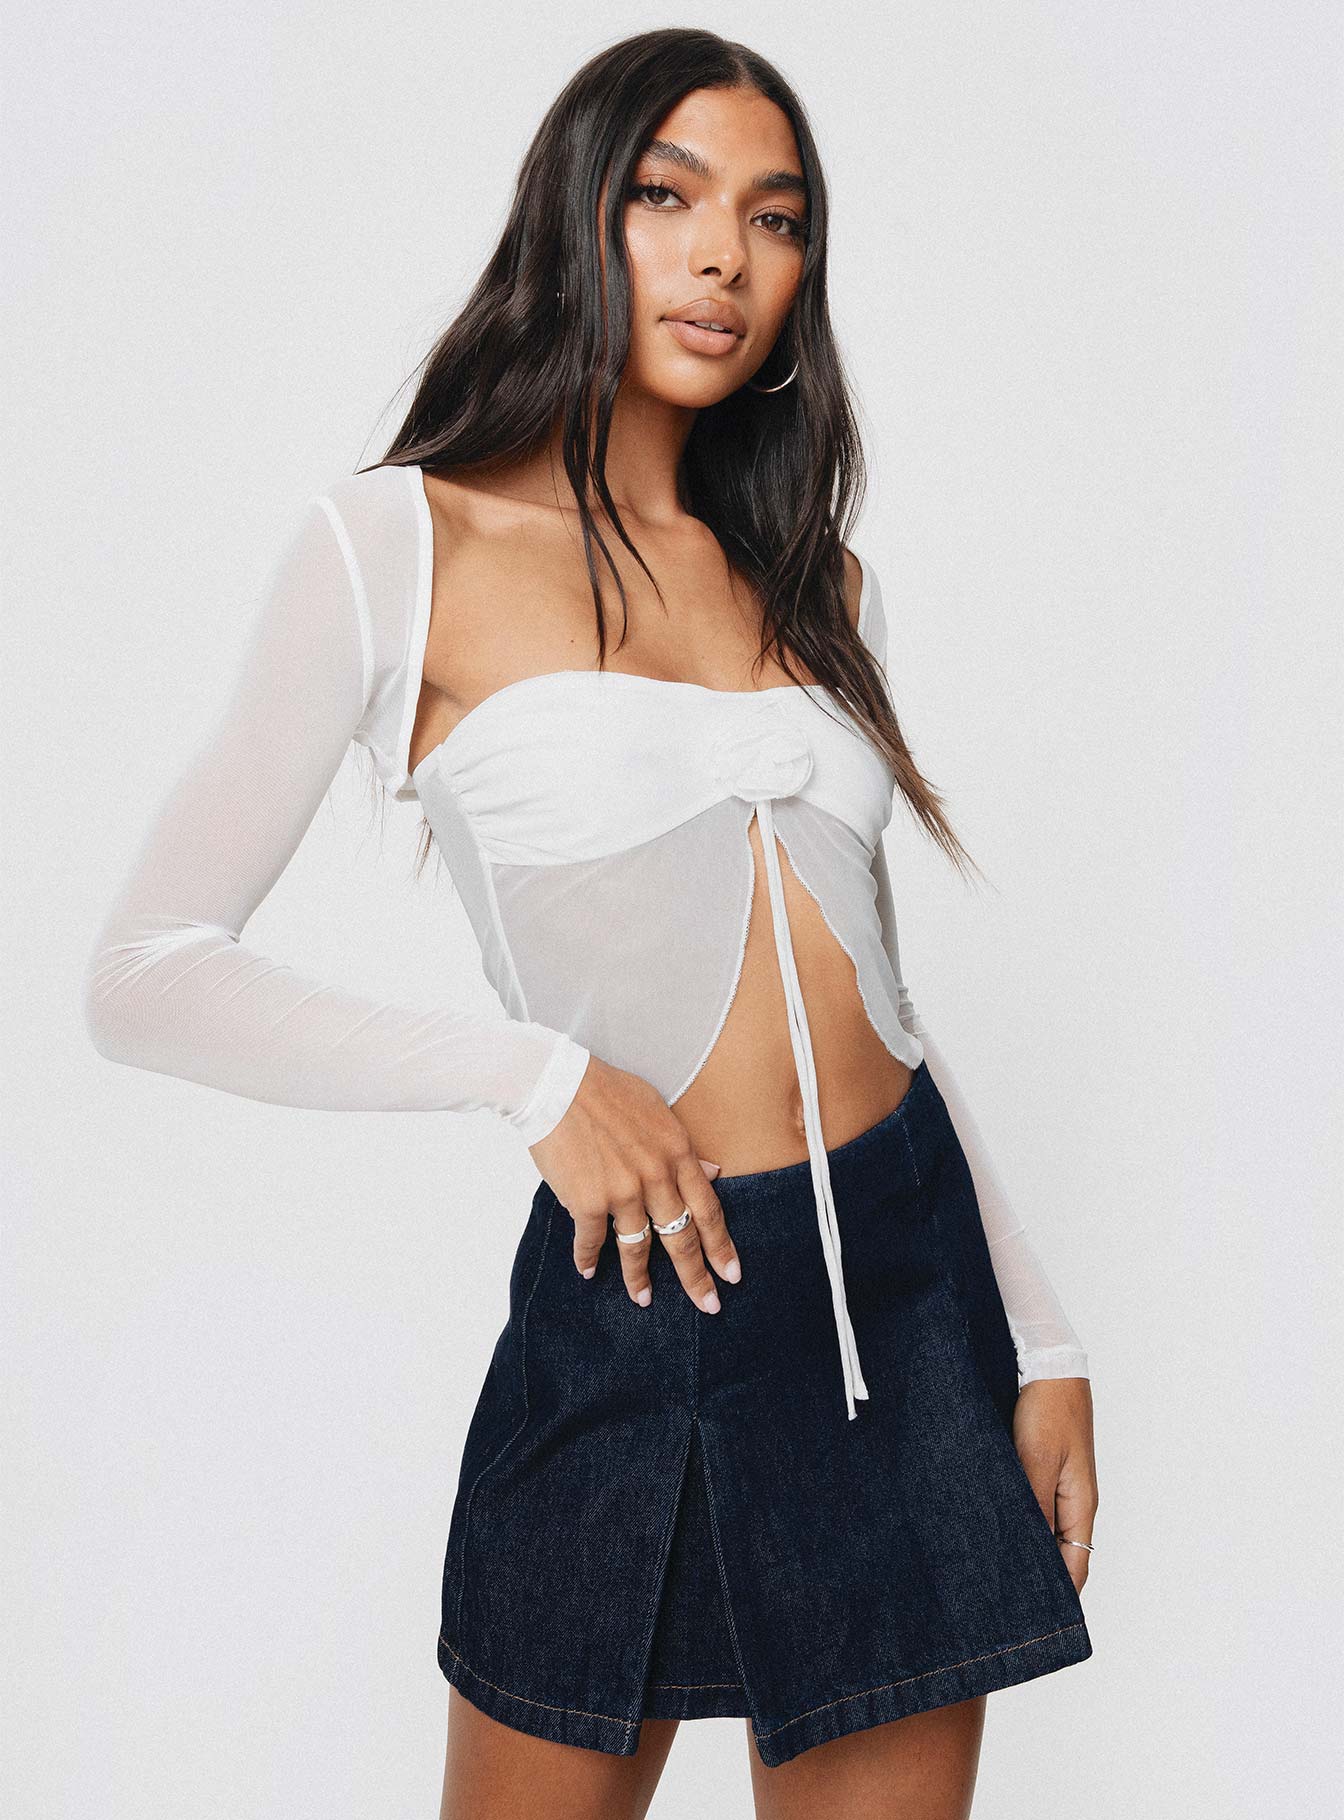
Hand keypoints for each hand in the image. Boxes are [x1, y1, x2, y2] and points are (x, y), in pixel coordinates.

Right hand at [528, 1054, 741, 1314]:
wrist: (556, 1085)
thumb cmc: (606, 1091)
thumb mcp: (657, 1111)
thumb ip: (683, 1147)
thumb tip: (715, 1171)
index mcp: (677, 1151)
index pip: (708, 1209)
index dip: (721, 1246)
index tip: (732, 1274)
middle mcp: (656, 1176)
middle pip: (683, 1237)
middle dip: (696, 1277)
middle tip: (708, 1306)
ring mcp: (623, 1192)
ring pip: (638, 1247)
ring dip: (639, 1278)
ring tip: (644, 1299)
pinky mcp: (588, 1202)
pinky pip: (592, 1241)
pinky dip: (588, 1259)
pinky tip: (588, 1272)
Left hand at [1011, 1377, 1097, 1593]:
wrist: (1047, 1363)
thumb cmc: (1047, 1409)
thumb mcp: (1035, 1460)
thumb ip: (1031, 1508)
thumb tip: (1025, 1554)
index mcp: (1080, 1507)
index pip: (1074, 1570)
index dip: (1057, 1600)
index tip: (1030, 1622)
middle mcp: (1074, 1503)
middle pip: (1061, 1557)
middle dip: (1036, 1581)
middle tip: (999, 1602)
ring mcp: (1059, 1487)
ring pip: (1044, 1534)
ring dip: (1024, 1551)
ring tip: (990, 1572)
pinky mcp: (1042, 1470)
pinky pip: (1033, 1510)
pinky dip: (1018, 1524)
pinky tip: (991, 1529)